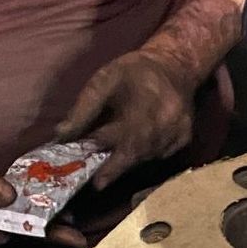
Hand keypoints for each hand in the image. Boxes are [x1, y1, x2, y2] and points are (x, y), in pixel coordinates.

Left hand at [55, 51, 196, 188]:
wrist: (175, 66)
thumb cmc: (134, 71)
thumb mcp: (104, 80)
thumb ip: (84, 109)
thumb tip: (62, 136)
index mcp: (146, 104)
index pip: (126, 142)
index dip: (111, 164)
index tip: (97, 181)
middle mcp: (166, 122)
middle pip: (138, 154)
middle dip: (116, 167)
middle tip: (99, 179)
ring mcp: (179, 133)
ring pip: (148, 157)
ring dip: (128, 160)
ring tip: (111, 159)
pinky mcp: (184, 139)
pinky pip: (159, 155)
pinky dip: (143, 155)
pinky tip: (135, 144)